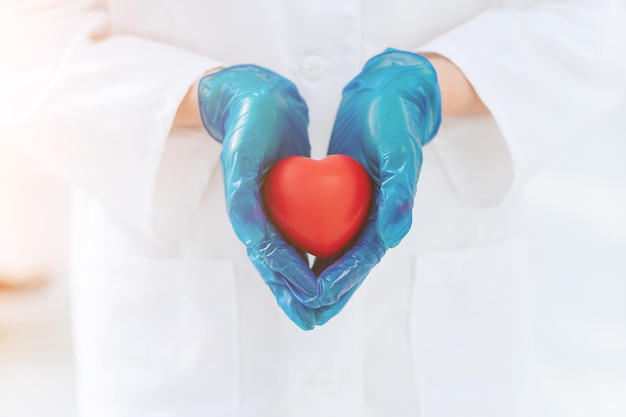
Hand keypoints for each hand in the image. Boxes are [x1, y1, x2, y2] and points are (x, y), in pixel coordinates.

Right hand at [198, 65, 318, 329]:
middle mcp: (258, 217)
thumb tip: (249, 235)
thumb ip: (241, 193)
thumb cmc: (249, 121)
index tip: (311, 296)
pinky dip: (314, 257)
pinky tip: (330, 270)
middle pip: (276, 265)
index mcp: (245, 210)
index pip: (267, 252)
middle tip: (314, 321)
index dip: (287, 276)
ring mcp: (272, 212)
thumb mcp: (242, 151)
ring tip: (322, 310)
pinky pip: (301, 236)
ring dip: (305, 285)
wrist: (257, 98)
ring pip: (290, 257)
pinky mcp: (287, 204)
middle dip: (295, 295)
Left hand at [311, 48, 441, 323]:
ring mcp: (355, 213)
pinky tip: (288, 264)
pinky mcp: (339, 202)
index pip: (364, 255)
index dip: (343, 278)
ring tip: (294, 306)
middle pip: (348, 266)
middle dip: (327, 295)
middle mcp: (373, 220)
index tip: (320, 296)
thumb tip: (392, 234)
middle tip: (304, 318)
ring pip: (333, 256)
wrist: (384, 98)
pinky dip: (306, 252)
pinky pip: (321, 233)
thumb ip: (399, 192)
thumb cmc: (393, 121)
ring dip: (315, 282)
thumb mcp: (400, 150)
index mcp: (390, 213)